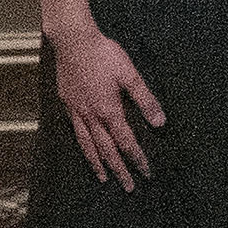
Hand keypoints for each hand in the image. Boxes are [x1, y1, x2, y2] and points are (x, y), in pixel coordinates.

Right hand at [46, 16, 165, 189]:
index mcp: (109, 110)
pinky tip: (85, 149)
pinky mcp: (67, 103)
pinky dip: (82, 146)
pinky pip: (75, 132)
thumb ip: (146, 100)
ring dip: (97, 163)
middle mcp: (91, 116)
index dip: (137, 158)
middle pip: (106, 150)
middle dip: (119, 169)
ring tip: (103, 178)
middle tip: (128, 186)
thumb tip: (160, 122)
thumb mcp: (131, 75)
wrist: (73, 41)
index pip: (126, 141)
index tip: (146, 172)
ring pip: (87, 145)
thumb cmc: (104, 55)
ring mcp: (77, 111)